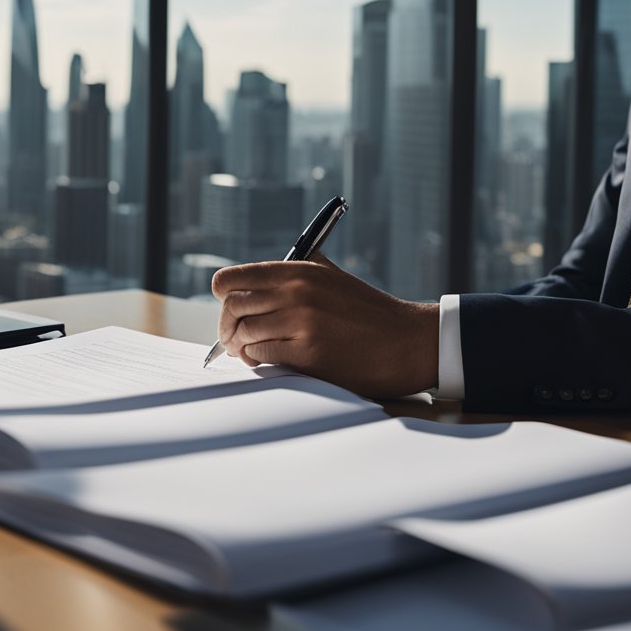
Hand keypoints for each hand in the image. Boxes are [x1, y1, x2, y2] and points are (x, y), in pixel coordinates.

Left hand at [211, 257, 439, 398]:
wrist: (407, 341)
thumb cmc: (368, 313)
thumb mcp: (331, 277)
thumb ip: (294, 273)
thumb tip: (248, 284)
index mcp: (299, 270)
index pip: (233, 278)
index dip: (223, 295)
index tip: (228, 308)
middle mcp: (298, 292)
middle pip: (232, 307)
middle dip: (226, 326)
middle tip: (231, 338)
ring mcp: (303, 322)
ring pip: (243, 332)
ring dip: (238, 347)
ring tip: (246, 352)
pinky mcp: (309, 353)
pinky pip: (262, 354)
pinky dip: (256, 359)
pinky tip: (262, 360)